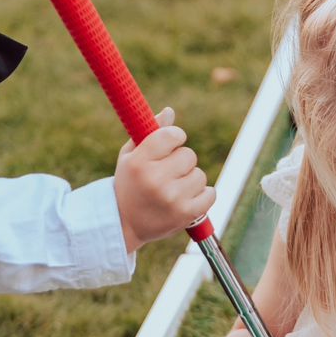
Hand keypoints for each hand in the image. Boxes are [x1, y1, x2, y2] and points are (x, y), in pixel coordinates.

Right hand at [115, 109, 213, 251]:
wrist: (124, 224)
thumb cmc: (128, 184)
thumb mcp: (130, 156)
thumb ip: (150, 132)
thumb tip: (170, 112)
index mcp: (139, 162)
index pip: (172, 135)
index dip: (175, 137)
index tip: (171, 144)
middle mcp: (156, 180)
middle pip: (189, 155)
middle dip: (181, 161)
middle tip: (167, 172)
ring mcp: (172, 198)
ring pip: (200, 174)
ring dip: (190, 179)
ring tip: (173, 188)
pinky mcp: (186, 214)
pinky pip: (211, 193)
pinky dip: (203, 195)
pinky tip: (186, 198)